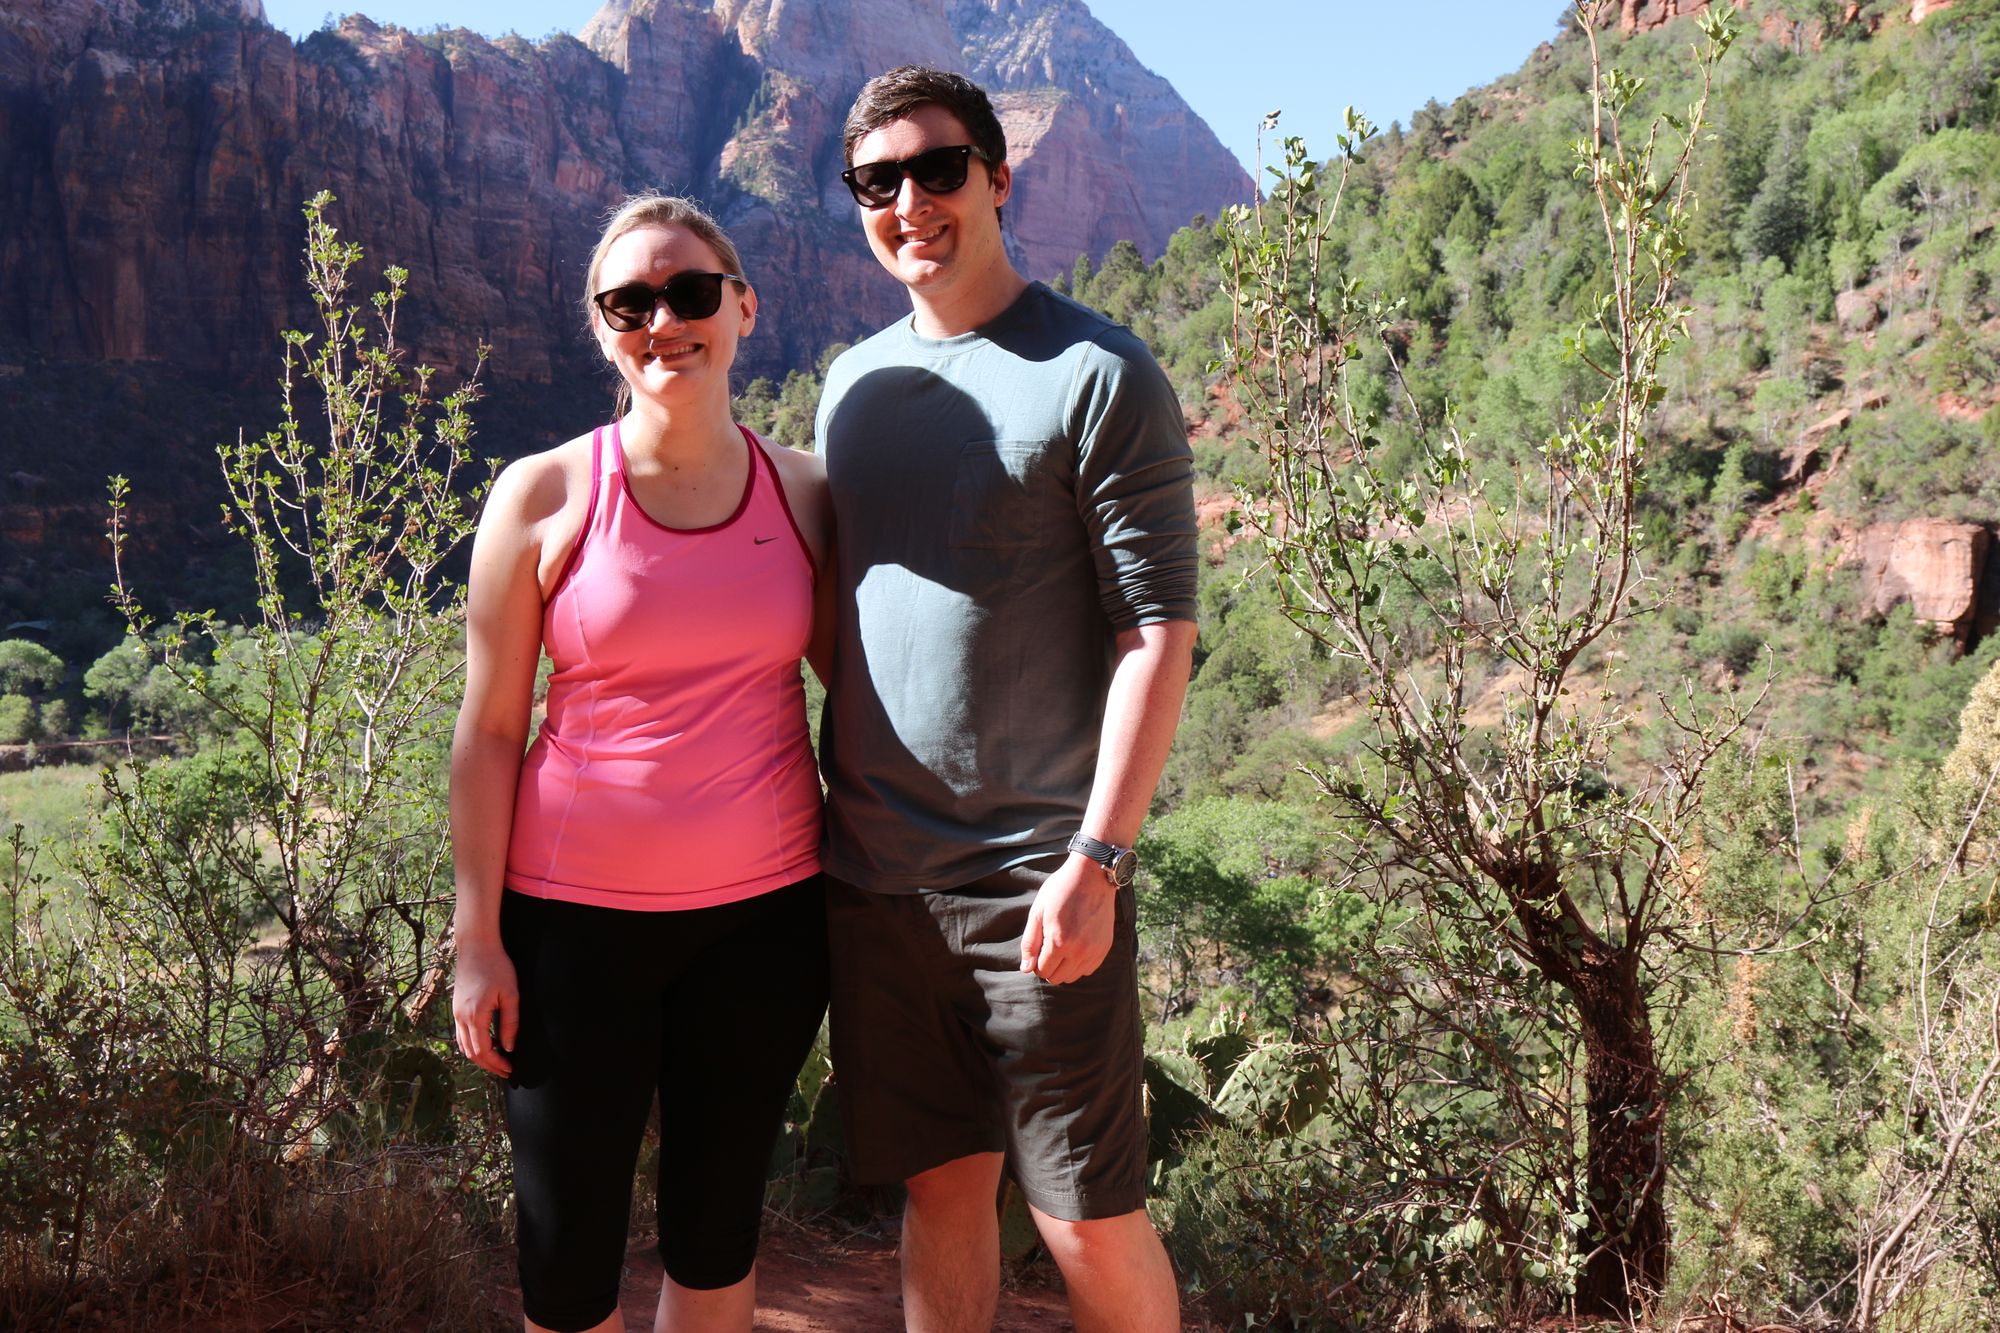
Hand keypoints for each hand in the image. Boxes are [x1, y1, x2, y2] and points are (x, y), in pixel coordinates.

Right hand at [452, 935, 518, 1075]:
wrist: (476, 947)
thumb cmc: (497, 967)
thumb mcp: (511, 994)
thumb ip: (510, 1023)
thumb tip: (509, 1047)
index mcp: (475, 1016)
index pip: (483, 1051)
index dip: (497, 1063)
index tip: (510, 1069)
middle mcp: (461, 1018)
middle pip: (472, 1053)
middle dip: (489, 1065)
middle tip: (506, 1070)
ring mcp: (456, 1013)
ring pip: (464, 1046)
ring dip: (479, 1056)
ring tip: (498, 1059)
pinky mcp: (456, 1008)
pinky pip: (461, 1035)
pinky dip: (472, 1044)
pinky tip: (487, 1043)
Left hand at [1019, 855, 1117, 984]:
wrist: (1092, 875)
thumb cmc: (1061, 890)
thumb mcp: (1038, 912)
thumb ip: (1030, 943)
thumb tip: (1026, 968)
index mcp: (1059, 942)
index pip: (1042, 971)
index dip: (1036, 962)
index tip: (1039, 947)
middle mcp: (1079, 951)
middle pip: (1057, 978)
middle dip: (1049, 966)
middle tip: (1049, 946)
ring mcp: (1094, 950)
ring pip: (1073, 977)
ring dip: (1064, 967)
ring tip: (1063, 945)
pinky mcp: (1105, 947)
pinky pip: (1089, 969)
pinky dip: (1080, 964)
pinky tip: (1076, 945)